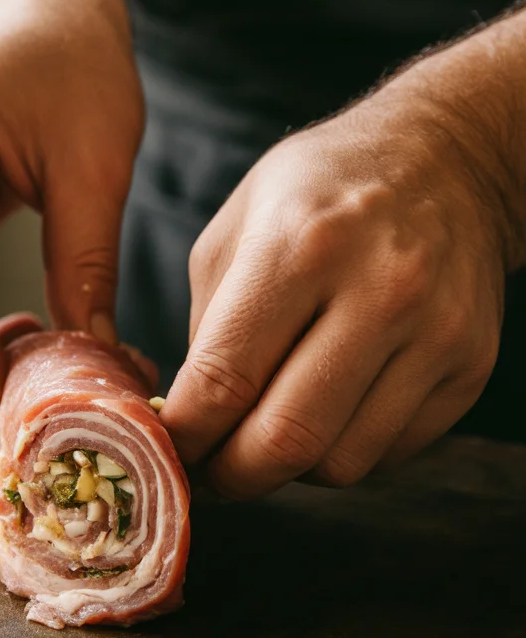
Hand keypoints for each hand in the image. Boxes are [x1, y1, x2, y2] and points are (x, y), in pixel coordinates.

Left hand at [161, 80, 508, 497]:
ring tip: (266, 435)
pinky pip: (387, 453)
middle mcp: (379, 290)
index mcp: (302, 246)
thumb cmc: (324, 191)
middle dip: (231, 475)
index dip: (184, 435)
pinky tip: (324, 415)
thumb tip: (191, 418)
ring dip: (288, 470)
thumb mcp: (240, 223)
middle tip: (210, 471)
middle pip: (286, 439)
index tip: (169, 449)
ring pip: (340, 463)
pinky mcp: (469, 368)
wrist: (449, 161)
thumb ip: (208, 322)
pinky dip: (341, 452)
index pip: (225, 379)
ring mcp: (434, 334)